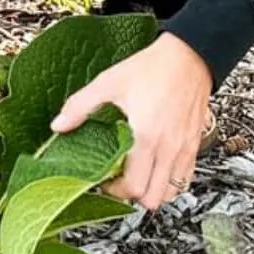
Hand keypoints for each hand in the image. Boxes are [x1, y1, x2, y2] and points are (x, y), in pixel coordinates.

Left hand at [49, 31, 213, 212]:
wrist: (189, 55)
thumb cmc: (153, 68)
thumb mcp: (109, 82)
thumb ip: (80, 105)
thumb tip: (59, 125)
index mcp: (146, 136)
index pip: (133, 186)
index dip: (115, 190)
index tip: (104, 180)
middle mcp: (168, 147)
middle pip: (153, 198)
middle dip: (133, 195)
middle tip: (119, 181)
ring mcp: (184, 148)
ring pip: (172, 193)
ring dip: (153, 191)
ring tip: (138, 176)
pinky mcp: (195, 144)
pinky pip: (185, 178)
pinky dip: (170, 181)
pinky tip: (156, 167)